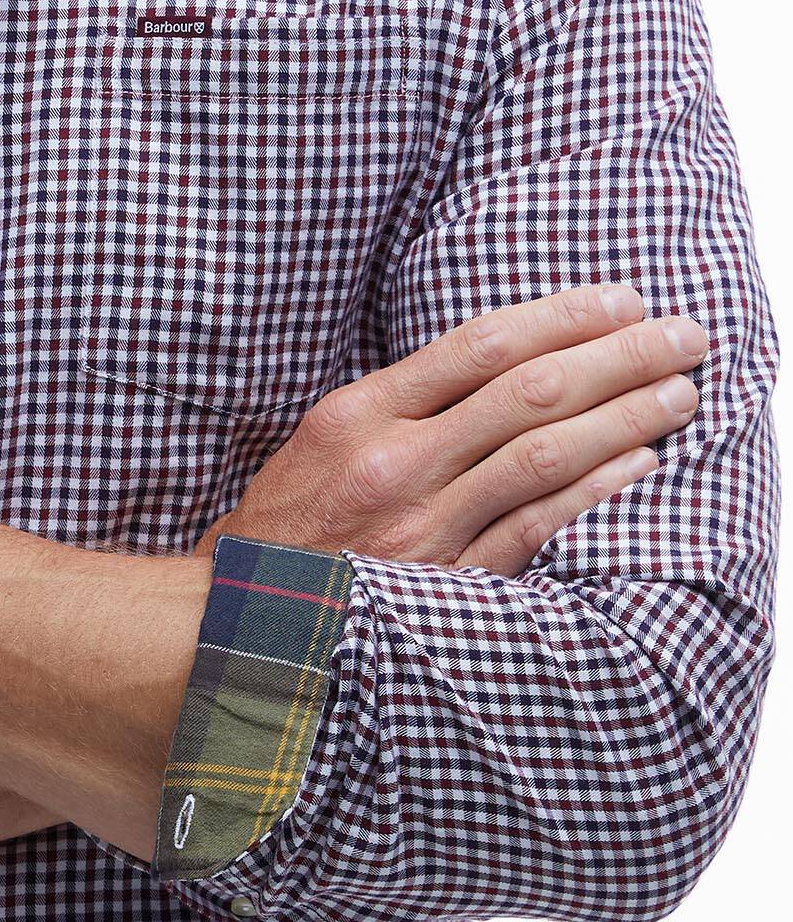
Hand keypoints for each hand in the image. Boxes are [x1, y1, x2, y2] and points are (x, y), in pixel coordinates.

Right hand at [194, 284, 704, 575]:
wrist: (241, 623)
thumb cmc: (288, 523)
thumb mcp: (324, 437)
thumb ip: (403, 401)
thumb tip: (502, 361)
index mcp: (360, 412)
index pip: (481, 345)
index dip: (560, 316)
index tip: (620, 298)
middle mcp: (396, 461)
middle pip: (528, 390)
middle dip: (617, 355)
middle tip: (681, 333)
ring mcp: (423, 526)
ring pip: (544, 454)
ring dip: (625, 417)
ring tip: (680, 392)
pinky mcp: (446, 583)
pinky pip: (537, 527)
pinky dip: (594, 490)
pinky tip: (640, 463)